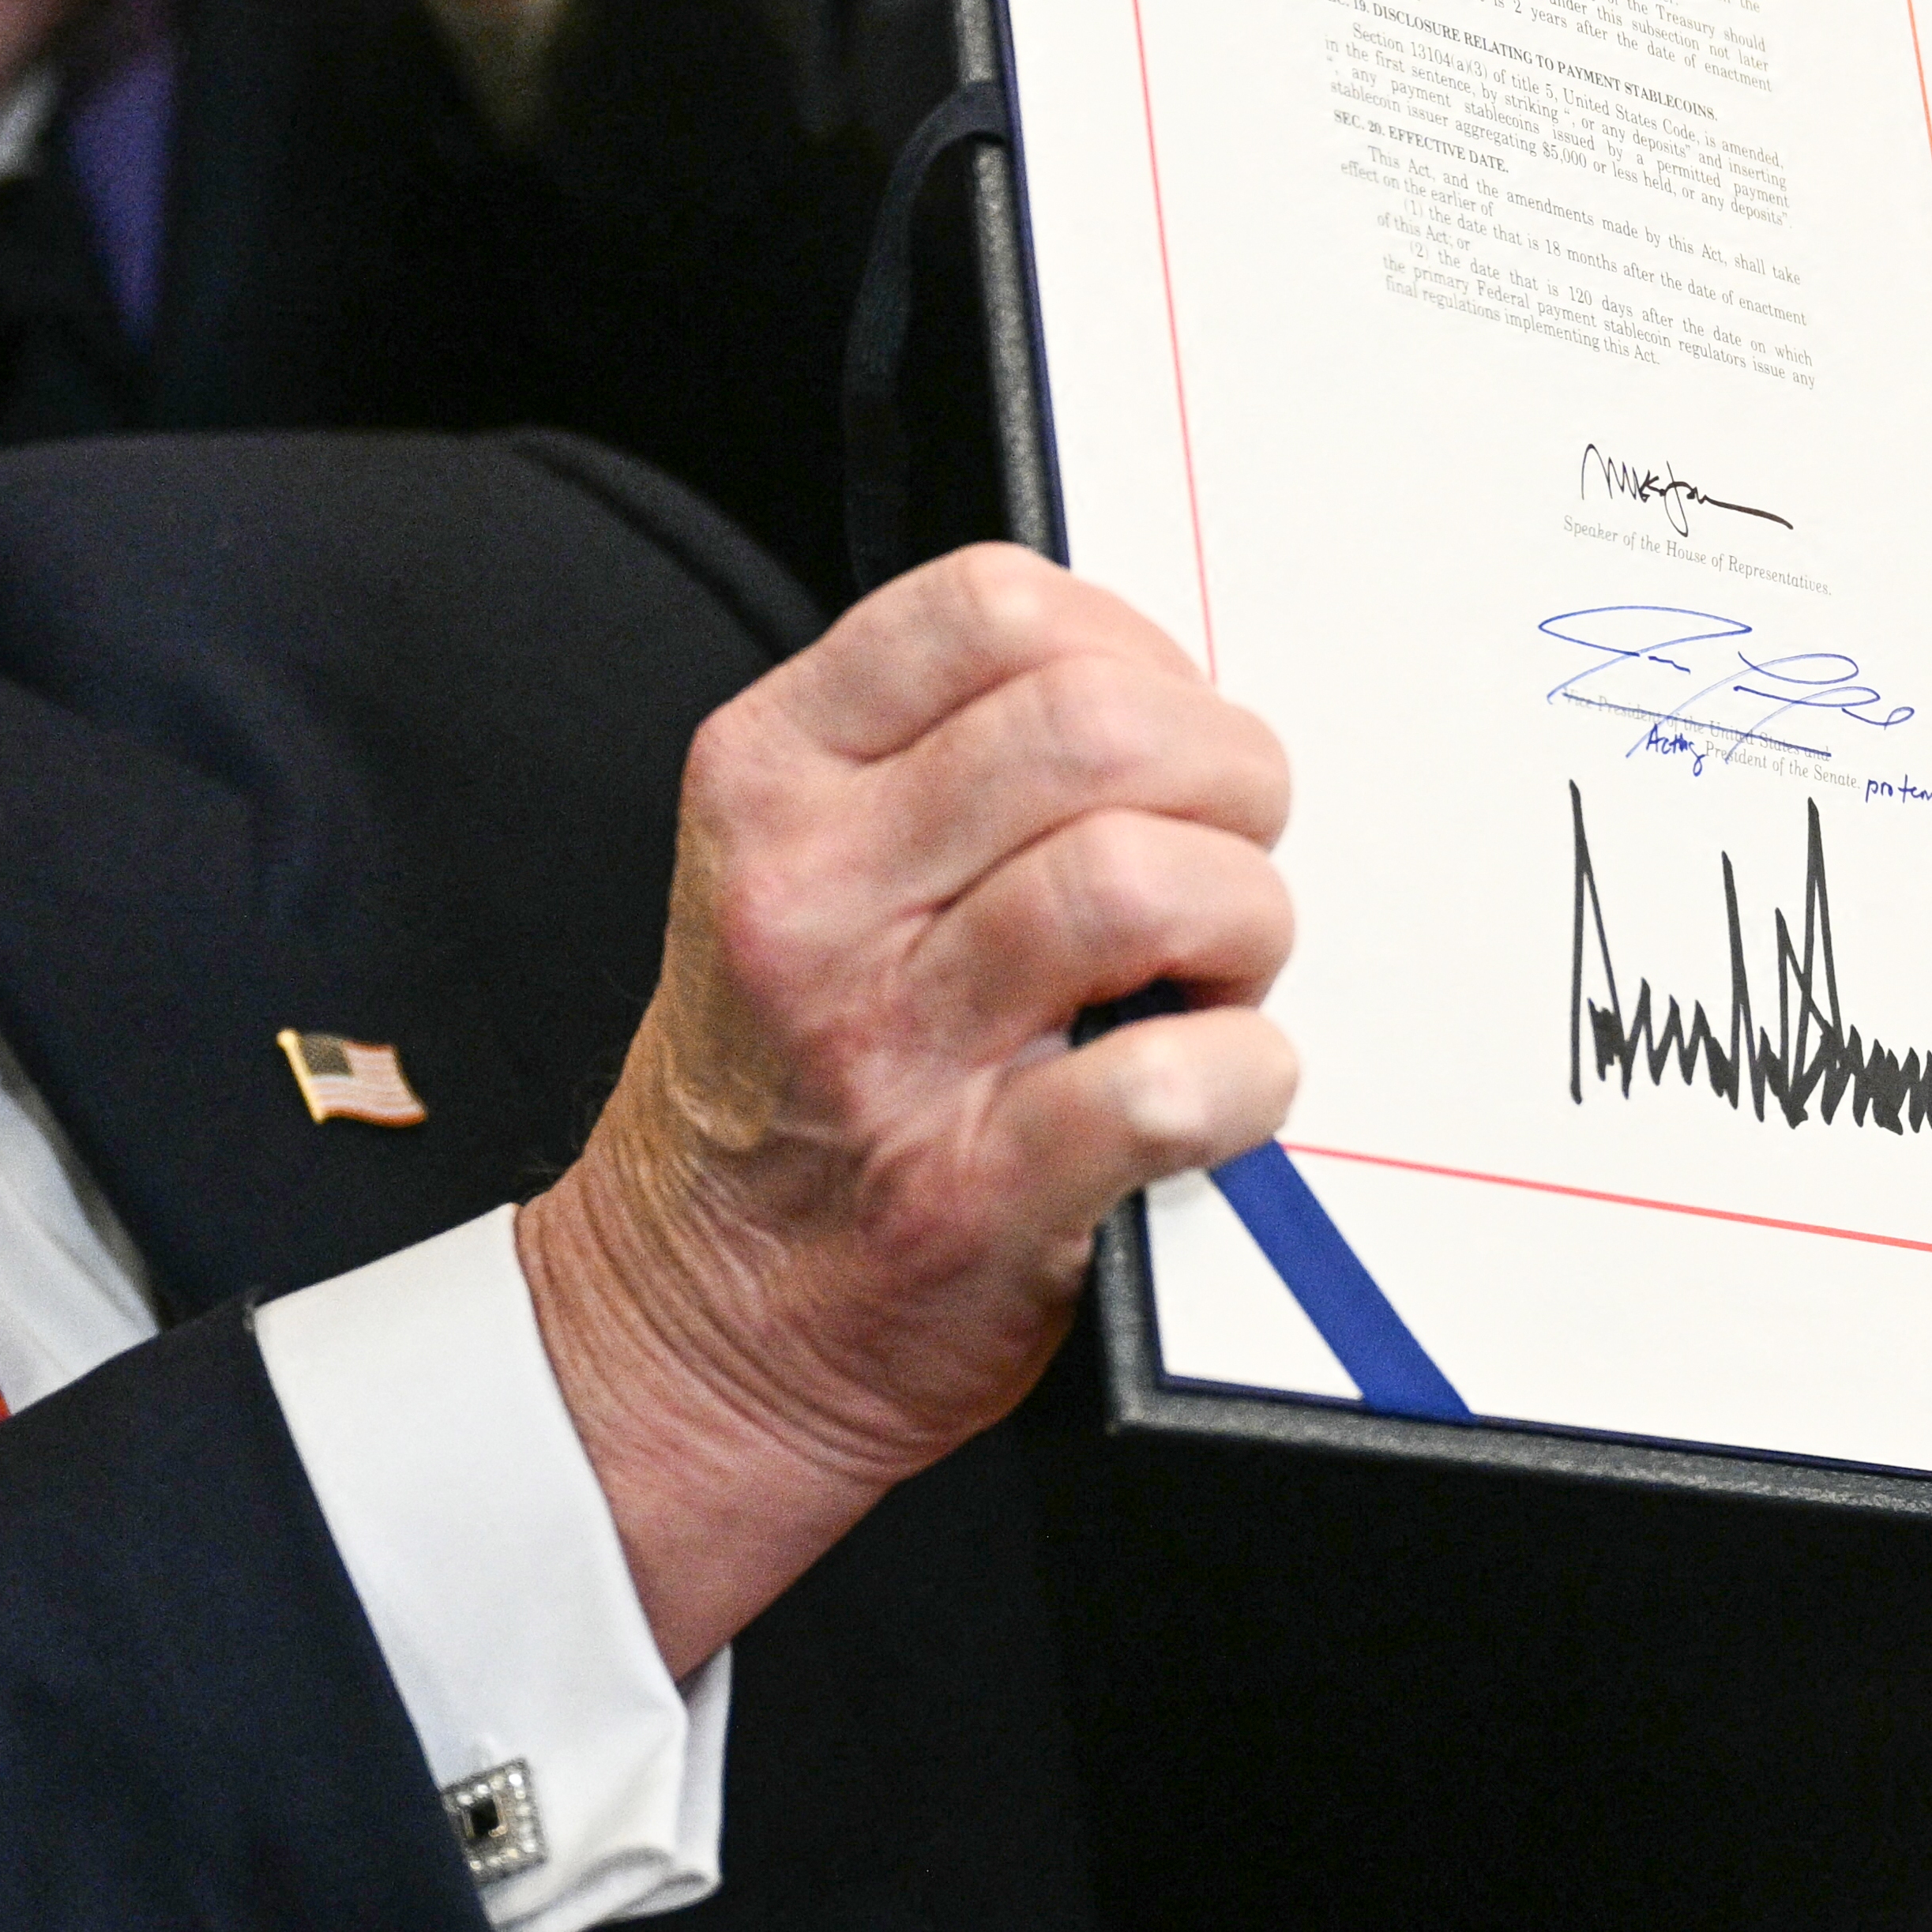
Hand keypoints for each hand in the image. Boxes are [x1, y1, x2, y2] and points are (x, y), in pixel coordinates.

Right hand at [516, 550, 1297, 1672]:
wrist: (688, 1324)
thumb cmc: (780, 1086)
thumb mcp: (798, 869)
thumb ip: (941, 763)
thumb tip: (1157, 699)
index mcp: (773, 781)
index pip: (991, 607)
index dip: (1131, 645)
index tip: (1165, 720)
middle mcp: (812, 898)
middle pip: (1093, 728)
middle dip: (1224, 775)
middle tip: (1228, 848)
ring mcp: (884, 1049)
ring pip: (1137, 883)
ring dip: (1242, 919)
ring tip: (1218, 973)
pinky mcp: (969, 1196)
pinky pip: (1164, 1090)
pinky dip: (1243, 1079)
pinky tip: (1223, 1086)